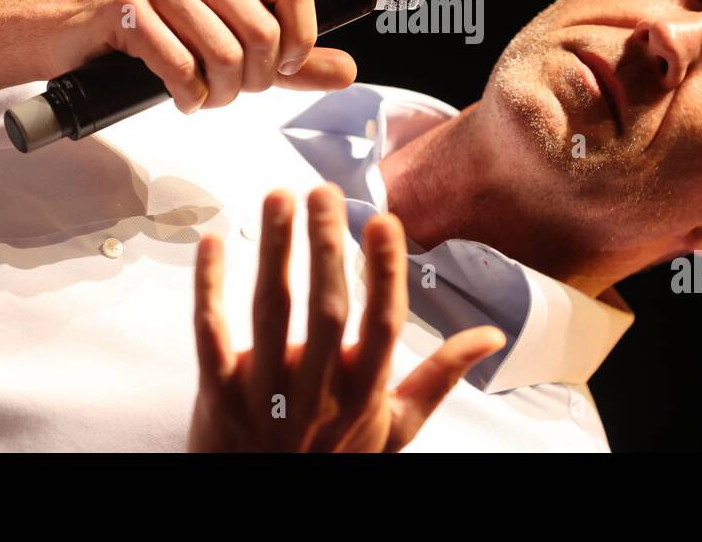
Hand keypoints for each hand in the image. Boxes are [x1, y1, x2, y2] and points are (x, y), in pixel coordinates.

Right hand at [49, 0, 356, 111]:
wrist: (78, 33)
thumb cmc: (161, 32)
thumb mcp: (235, 39)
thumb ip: (293, 59)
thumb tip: (347, 71)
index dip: (301, 40)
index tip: (285, 67)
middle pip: (263, 33)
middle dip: (254, 80)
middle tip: (235, 90)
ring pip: (223, 55)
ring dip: (220, 94)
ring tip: (207, 94)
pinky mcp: (128, 10)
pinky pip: (180, 68)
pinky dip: (188, 96)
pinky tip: (182, 95)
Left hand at [188, 184, 506, 451]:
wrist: (265, 508)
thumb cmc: (335, 457)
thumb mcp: (395, 426)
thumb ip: (440, 376)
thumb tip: (492, 335)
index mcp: (364, 392)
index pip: (382, 324)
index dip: (385, 272)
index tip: (383, 221)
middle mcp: (317, 393)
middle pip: (325, 309)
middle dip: (326, 245)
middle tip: (323, 192)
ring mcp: (264, 393)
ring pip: (270, 310)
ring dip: (275, 249)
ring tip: (279, 196)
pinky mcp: (217, 394)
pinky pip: (210, 333)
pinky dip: (209, 286)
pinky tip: (213, 241)